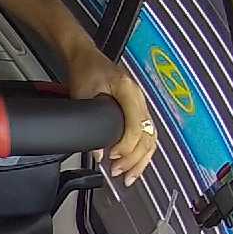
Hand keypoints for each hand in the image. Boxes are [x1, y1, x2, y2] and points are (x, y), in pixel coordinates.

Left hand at [65, 42, 155, 186]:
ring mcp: (140, 104)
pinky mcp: (136, 110)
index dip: (126, 146)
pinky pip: (145, 134)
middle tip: (119, 173)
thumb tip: (96, 152)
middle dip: (135, 159)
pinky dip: (141, 152)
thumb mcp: (82, 95)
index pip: (136, 125)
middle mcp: (139, 98)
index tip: (112, 158)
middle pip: (148, 136)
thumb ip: (88, 123)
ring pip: (150, 138)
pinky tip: (133, 164)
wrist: (86, 57)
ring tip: (129, 176)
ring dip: (141, 160)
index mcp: (129, 91)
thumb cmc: (85, 71)